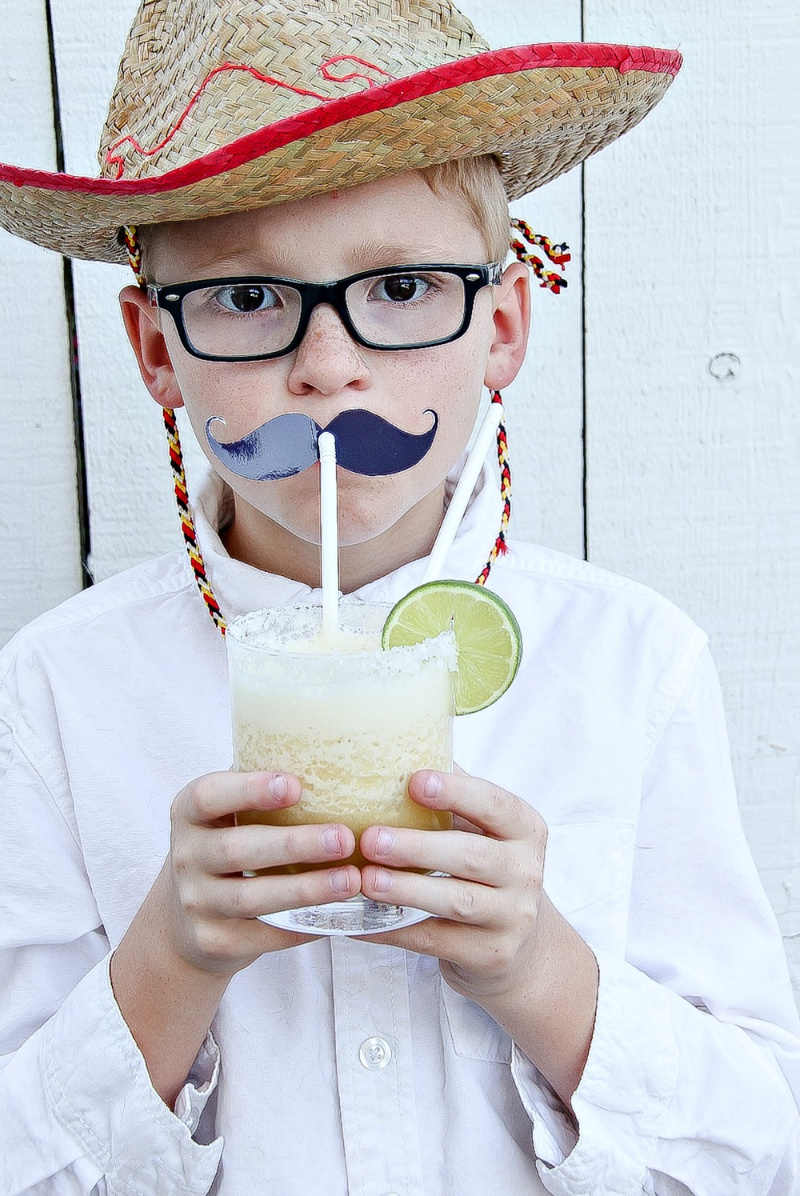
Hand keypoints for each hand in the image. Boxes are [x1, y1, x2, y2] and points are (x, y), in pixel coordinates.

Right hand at [111, 769, 360, 1106]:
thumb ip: (263, 790)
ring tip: (351, 879)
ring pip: (252, 897)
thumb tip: (336, 760)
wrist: (182, 920)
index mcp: (190, 813)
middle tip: (344, 838)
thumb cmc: (227, 847)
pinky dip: (302, 926)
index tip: (295, 785)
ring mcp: (196, 903)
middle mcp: (185, 857)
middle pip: (237, 850)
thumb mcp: (229, 814)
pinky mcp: (213, 941)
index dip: (248, 789)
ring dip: (306, 889)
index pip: (208, 796)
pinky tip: (339, 914)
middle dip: (294, 844)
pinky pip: (263, 936)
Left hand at [359, 768, 546, 1005]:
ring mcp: (512, 917)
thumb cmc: (485, 871)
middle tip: (370, 838)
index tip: (414, 781)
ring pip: (456, 901)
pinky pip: (436, 941)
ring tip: (365, 880)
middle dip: (418, 847)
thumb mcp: (482, 832)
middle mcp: (526, 871)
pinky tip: (357, 922)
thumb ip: (453, 796)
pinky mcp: (491, 955)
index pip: (495, 804)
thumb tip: (392, 749)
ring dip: (406, 890)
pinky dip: (394, 930)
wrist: (520, 947)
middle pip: (471, 856)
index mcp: (525, 828)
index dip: (457, 792)